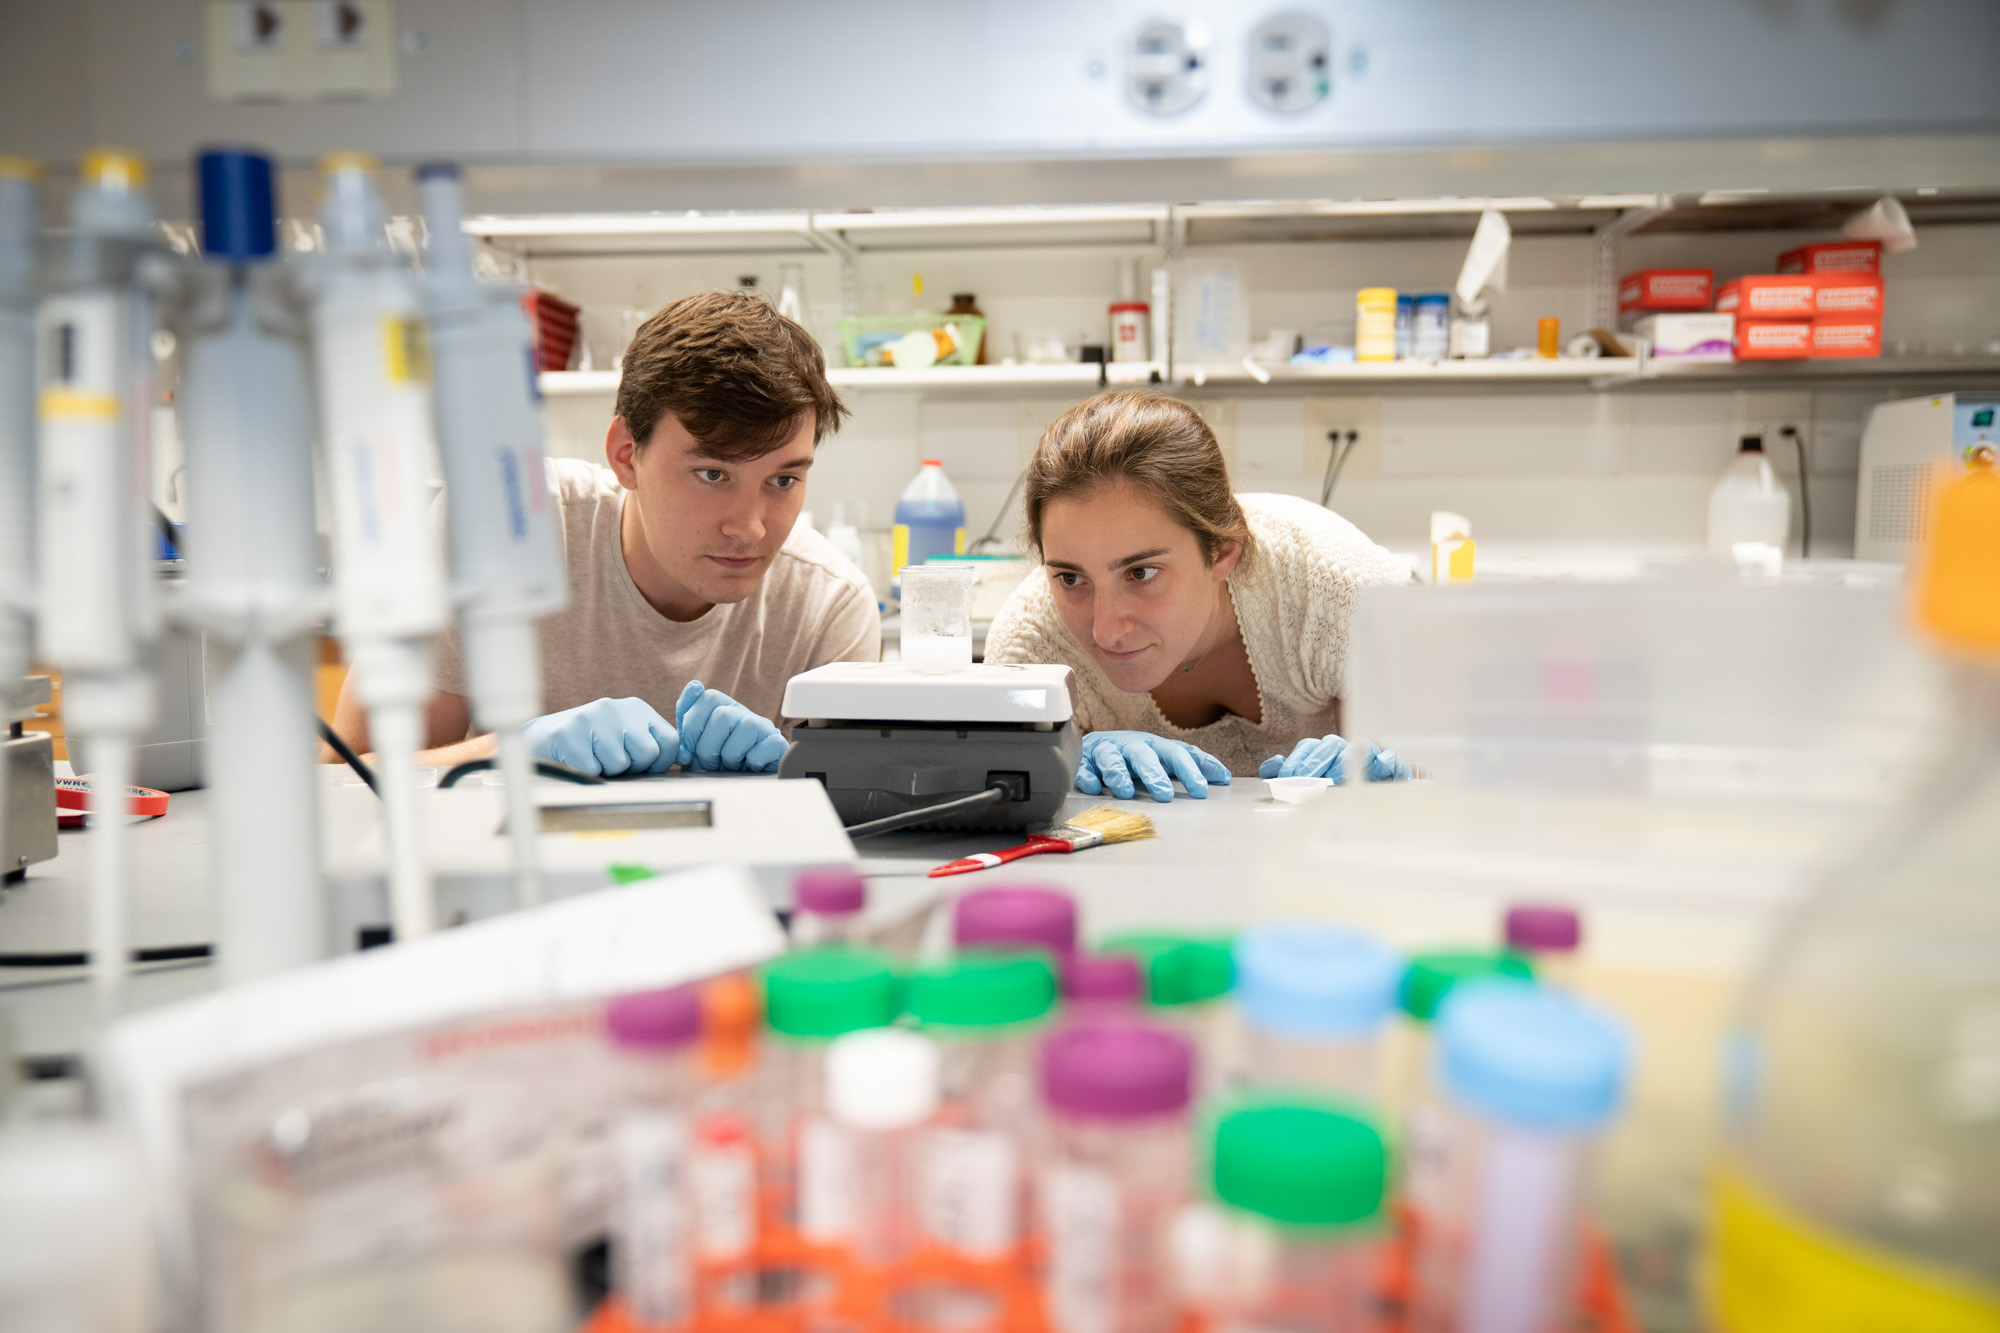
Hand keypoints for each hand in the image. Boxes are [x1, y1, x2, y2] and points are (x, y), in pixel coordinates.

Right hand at [522, 697, 679, 777]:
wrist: (542, 738)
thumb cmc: (591, 743)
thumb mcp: (625, 733)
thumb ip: (651, 742)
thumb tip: (683, 759)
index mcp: (636, 708)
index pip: (670, 740)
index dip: (660, 762)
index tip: (643, 765)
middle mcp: (615, 708)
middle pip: (648, 753)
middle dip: (634, 767)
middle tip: (613, 761)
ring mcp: (591, 719)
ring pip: (621, 765)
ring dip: (608, 771)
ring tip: (593, 757)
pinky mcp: (570, 736)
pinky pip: (594, 771)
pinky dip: (588, 773)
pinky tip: (577, 759)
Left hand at [674, 680, 788, 772]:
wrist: (742, 786)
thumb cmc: (716, 765)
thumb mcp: (694, 746)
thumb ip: (686, 725)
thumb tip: (693, 691)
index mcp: (723, 709)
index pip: (708, 697)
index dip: (693, 725)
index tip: (689, 749)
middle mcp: (743, 714)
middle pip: (723, 714)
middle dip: (708, 747)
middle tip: (710, 763)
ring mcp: (763, 728)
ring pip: (744, 728)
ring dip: (729, 756)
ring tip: (729, 766)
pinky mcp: (778, 745)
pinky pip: (763, 748)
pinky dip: (751, 762)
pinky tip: (749, 767)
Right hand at [1076, 731, 1232, 802]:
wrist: (1093, 747)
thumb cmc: (1134, 756)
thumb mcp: (1163, 758)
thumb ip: (1189, 767)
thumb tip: (1222, 776)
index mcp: (1154, 745)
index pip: (1177, 754)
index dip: (1191, 769)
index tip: (1203, 789)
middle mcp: (1132, 746)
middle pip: (1145, 756)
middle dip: (1154, 774)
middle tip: (1165, 795)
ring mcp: (1107, 751)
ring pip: (1112, 759)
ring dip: (1119, 775)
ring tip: (1125, 792)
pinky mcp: (1084, 761)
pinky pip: (1085, 768)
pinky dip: (1089, 777)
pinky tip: (1094, 788)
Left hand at [1257, 734, 1411, 782]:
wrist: (1374, 789)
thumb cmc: (1337, 784)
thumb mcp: (1308, 779)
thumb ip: (1287, 772)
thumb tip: (1269, 768)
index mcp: (1323, 749)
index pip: (1307, 748)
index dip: (1297, 762)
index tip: (1288, 778)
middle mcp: (1344, 747)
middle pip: (1331, 748)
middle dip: (1318, 765)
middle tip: (1309, 782)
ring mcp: (1368, 753)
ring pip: (1359, 749)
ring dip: (1348, 762)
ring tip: (1337, 777)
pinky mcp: (1391, 763)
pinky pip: (1390, 758)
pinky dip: (1387, 762)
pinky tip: (1381, 767)